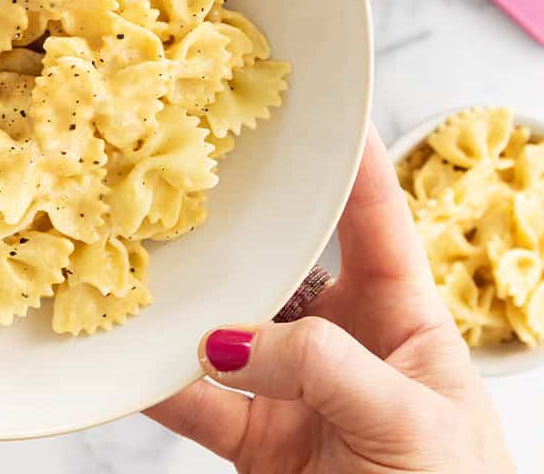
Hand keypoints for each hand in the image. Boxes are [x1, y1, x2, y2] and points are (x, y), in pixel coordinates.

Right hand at [147, 127, 514, 472]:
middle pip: (285, 266)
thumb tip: (231, 341)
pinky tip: (131, 359)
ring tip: (143, 263)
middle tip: (191, 177)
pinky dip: (161, 385)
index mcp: (406, 317)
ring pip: (229, 332)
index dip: (348, 161)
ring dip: (188, 309)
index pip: (374, 220)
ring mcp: (294, 390)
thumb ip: (326, 369)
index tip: (311, 104)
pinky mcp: (256, 441)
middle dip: (243, 228)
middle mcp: (345, 342)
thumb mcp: (413, 420)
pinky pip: (198, 405)